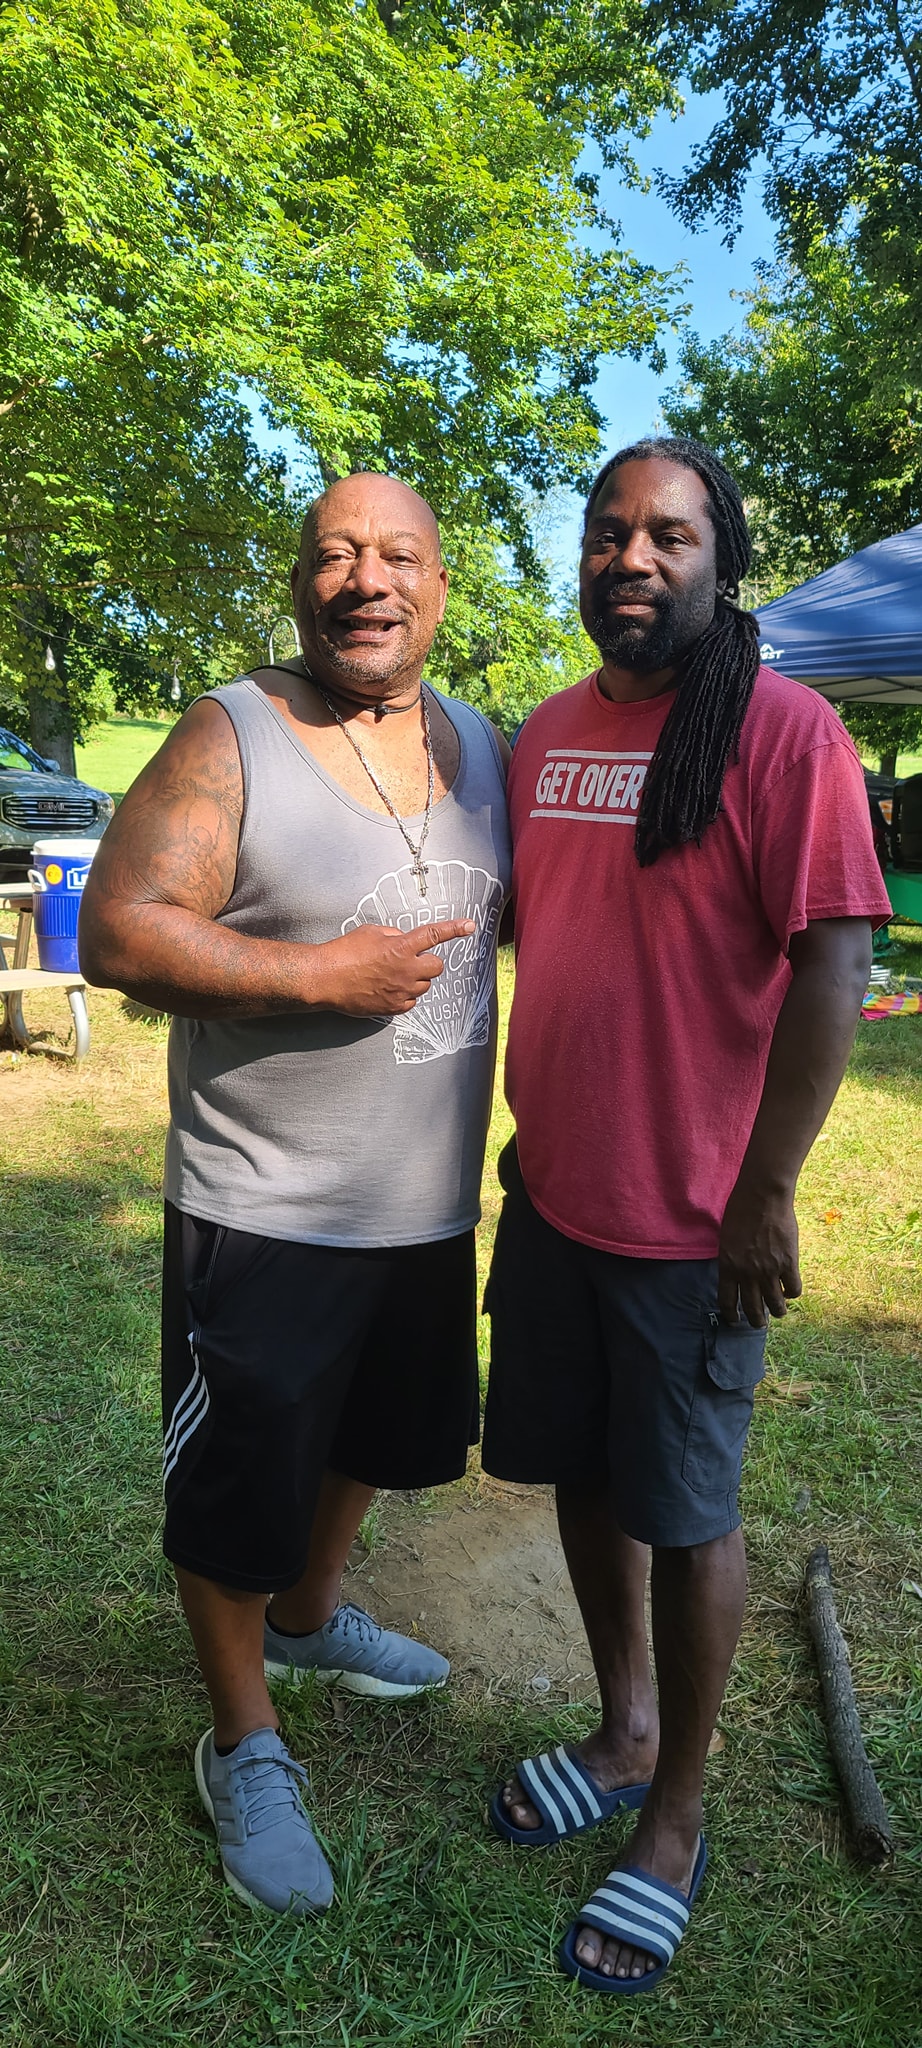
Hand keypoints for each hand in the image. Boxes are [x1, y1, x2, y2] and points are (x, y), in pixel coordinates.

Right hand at [317, 920, 475, 1016]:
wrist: (325, 978)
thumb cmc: (344, 952)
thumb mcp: (370, 932)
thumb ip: (394, 935)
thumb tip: (403, 941)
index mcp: (401, 947)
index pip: (434, 935)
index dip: (454, 929)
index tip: (469, 926)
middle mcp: (406, 969)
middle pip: (436, 967)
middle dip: (426, 962)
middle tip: (410, 960)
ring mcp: (401, 990)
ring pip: (424, 985)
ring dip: (415, 979)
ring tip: (392, 975)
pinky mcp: (393, 1008)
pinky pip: (411, 1001)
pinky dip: (404, 995)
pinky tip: (387, 989)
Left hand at [717, 1185, 801, 1326]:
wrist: (763, 1197)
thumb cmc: (741, 1211)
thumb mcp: (727, 1238)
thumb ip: (732, 1260)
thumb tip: (739, 1275)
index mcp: (728, 1267)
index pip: (727, 1301)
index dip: (731, 1315)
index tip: (735, 1321)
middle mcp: (747, 1273)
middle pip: (752, 1308)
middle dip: (756, 1321)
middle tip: (759, 1324)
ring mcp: (769, 1270)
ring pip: (775, 1305)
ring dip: (777, 1312)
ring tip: (779, 1312)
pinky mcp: (788, 1263)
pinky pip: (794, 1289)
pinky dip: (793, 1293)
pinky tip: (791, 1290)